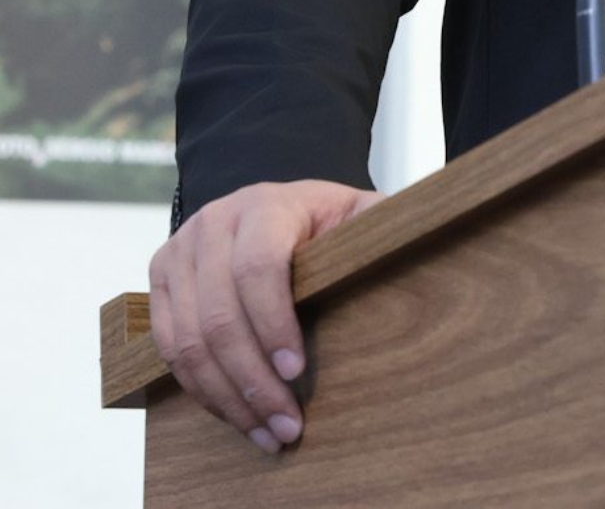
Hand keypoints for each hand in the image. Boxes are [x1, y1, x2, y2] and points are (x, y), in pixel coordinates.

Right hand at [147, 179, 384, 453]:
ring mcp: (178, 253)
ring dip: (226, 398)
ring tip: (266, 433)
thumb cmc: (327, 220)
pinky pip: (169, 351)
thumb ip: (379, 226)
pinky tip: (238, 417)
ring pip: (187, 342)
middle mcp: (213, 224)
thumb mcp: (359, 213)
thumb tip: (411, 241)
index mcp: (265, 205)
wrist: (273, 209)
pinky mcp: (160, 285)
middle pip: (218, 315)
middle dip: (252, 380)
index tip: (298, 370)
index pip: (258, 267)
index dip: (274, 322)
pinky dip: (203, 391)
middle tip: (287, 424)